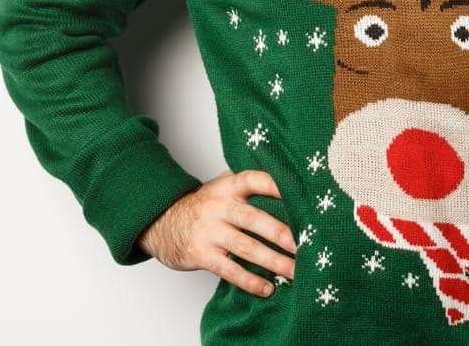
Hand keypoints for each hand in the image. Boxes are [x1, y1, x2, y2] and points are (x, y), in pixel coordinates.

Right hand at [139, 169, 297, 297]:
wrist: (160, 222)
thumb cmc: (203, 206)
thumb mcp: (221, 187)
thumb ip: (247, 184)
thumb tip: (288, 184)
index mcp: (228, 187)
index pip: (255, 180)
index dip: (276, 186)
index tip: (300, 195)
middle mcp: (219, 206)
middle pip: (255, 219)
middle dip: (283, 234)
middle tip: (307, 246)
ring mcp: (209, 231)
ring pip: (247, 248)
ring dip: (274, 261)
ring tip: (295, 271)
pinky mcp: (201, 254)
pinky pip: (230, 270)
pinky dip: (250, 281)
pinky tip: (267, 288)